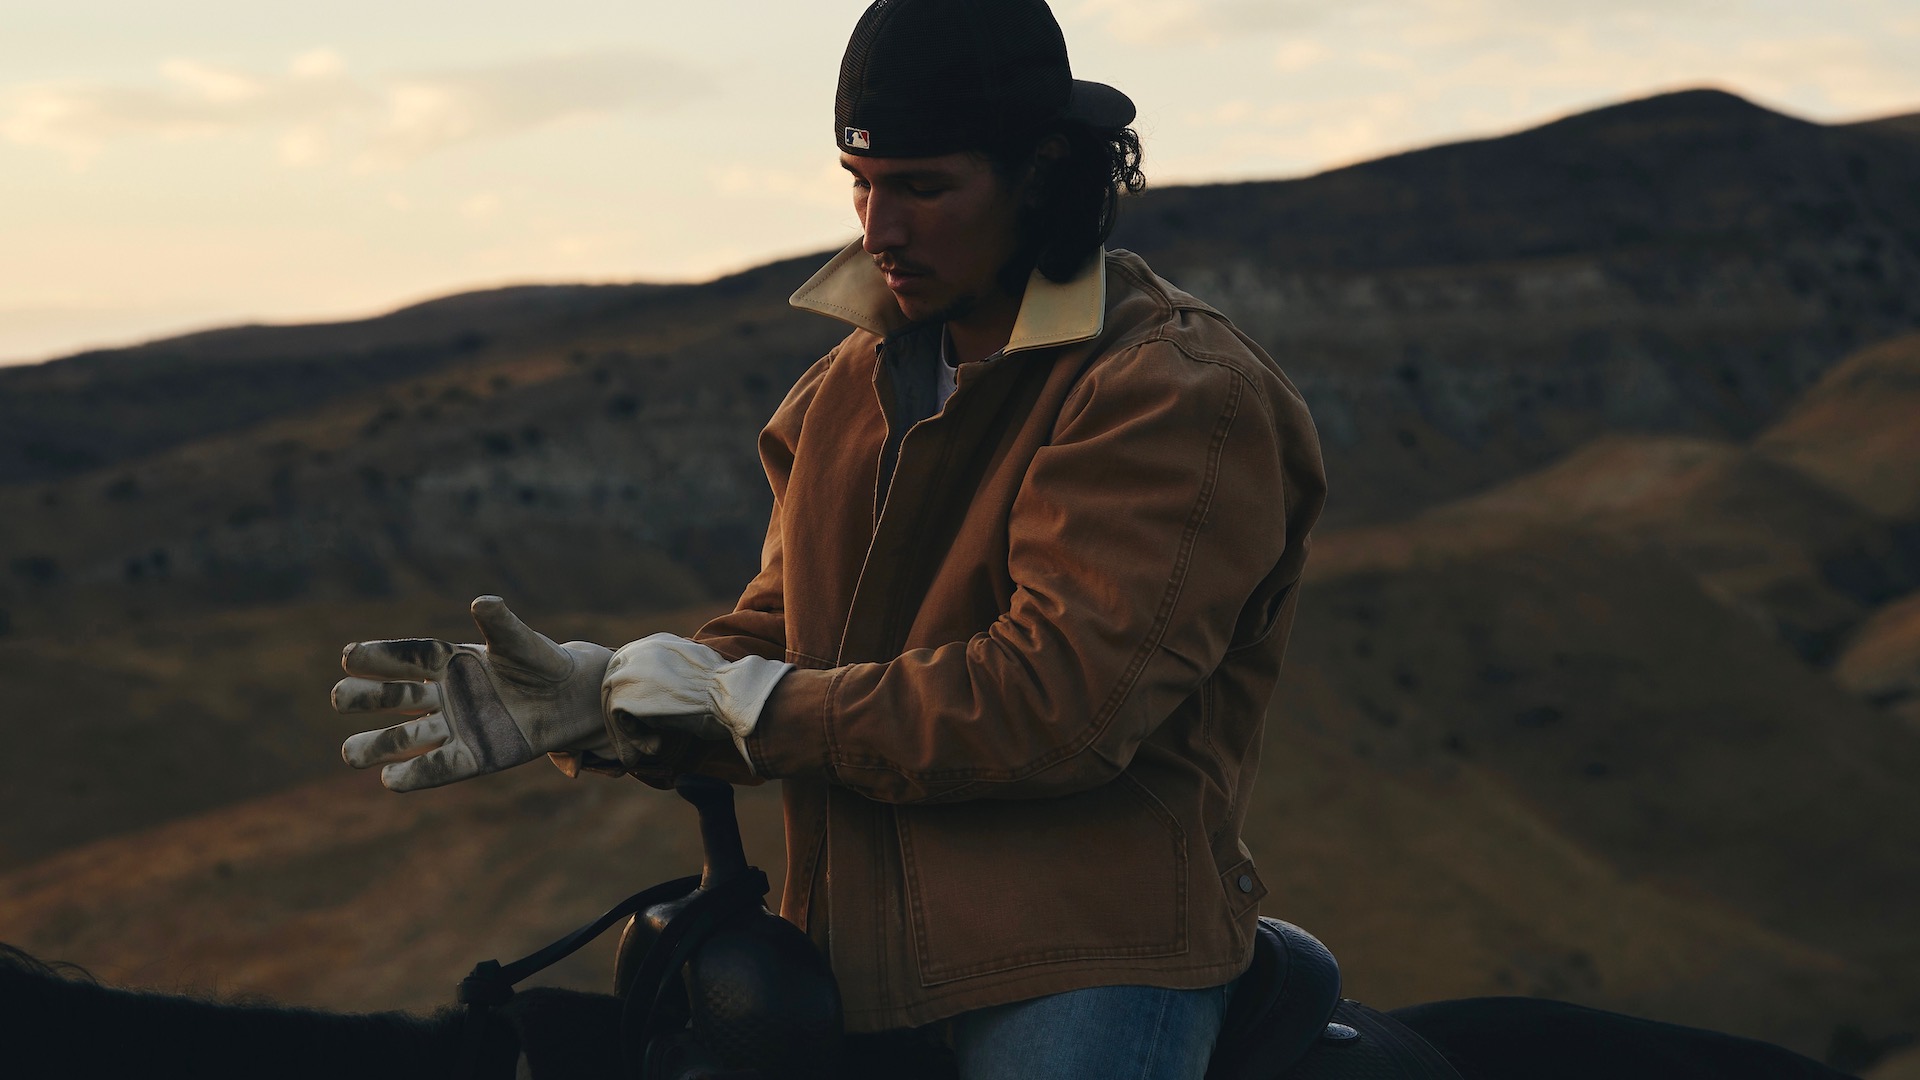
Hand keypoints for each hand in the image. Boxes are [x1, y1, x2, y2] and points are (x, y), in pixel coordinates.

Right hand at [334, 595, 612, 791]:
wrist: (569, 698)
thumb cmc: (540, 662)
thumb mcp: (522, 643)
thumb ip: (502, 625)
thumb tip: (483, 601)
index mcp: (451, 660)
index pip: (409, 658)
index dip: (380, 656)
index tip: (348, 655)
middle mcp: (445, 694)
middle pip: (396, 696)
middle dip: (367, 697)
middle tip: (339, 697)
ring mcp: (456, 726)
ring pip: (407, 737)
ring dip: (378, 745)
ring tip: (349, 754)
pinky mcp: (474, 755)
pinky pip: (440, 766)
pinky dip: (416, 773)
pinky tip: (388, 780)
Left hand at [601, 634, 790, 765]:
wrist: (730, 693)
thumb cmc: (724, 686)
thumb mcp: (697, 664)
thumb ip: (675, 668)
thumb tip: (665, 687)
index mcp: (654, 642)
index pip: (630, 671)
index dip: (638, 698)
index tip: (648, 719)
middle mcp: (635, 651)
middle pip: (615, 687)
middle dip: (625, 716)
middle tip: (640, 740)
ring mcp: (627, 672)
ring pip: (613, 706)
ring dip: (629, 731)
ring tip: (650, 748)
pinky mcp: (624, 696)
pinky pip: (618, 722)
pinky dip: (633, 739)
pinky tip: (656, 746)